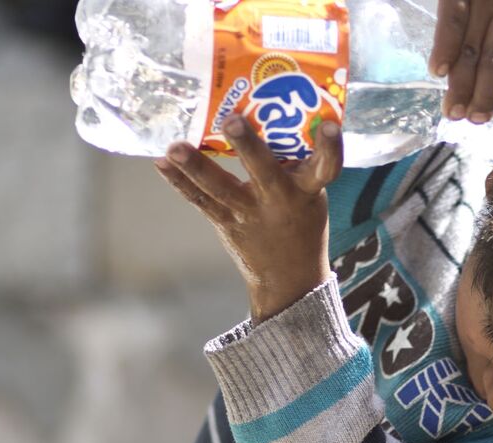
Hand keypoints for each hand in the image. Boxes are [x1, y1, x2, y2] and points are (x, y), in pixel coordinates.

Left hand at [153, 120, 344, 320]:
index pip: (326, 168)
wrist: (289, 280)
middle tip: (232, 120)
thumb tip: (271, 113)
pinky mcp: (225, 223)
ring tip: (174, 147)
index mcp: (307, 191)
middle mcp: (279, 201)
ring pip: (220, 188)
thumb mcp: (310, 195)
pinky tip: (161, 162)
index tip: (331, 125)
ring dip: (196, 166)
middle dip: (249, 147)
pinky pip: (200, 200)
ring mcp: (248, 214)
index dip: (330, 148)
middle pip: (264, 172)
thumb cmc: (301, 224)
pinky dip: (179, 181)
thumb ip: (294, 163)